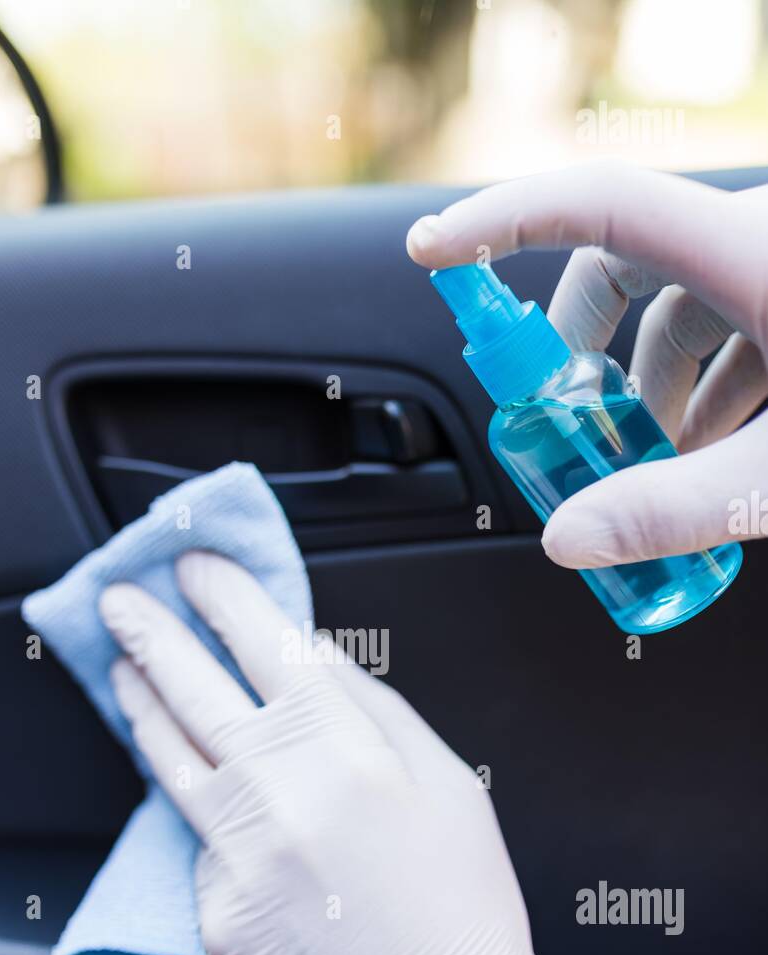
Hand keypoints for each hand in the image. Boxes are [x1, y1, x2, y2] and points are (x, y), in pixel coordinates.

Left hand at [99, 552, 595, 954]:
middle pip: (194, 690)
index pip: (265, 645)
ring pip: (168, 759)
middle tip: (121, 597)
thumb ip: (376, 708)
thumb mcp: (452, 785)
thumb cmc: (464, 911)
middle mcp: (276, 795)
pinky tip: (200, 791)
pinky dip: (199, 810)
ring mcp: (234, 857)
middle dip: (152, 632)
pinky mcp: (211, 912)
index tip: (196, 566)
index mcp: (345, 752)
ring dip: (141, 705)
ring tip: (122, 670)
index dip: (224, 596)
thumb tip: (311, 655)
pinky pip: (197, 844)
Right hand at [408, 163, 767, 566]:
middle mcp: (755, 236)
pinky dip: (704, 380)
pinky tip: (713, 446)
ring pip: (684, 301)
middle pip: (626, 262)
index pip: (600, 205)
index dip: (503, 219)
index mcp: (747, 248)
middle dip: (581, 350)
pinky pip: (733, 317)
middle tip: (568, 421)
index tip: (431, 250)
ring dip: (652, 380)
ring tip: (658, 460)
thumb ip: (676, 506)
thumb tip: (567, 537)